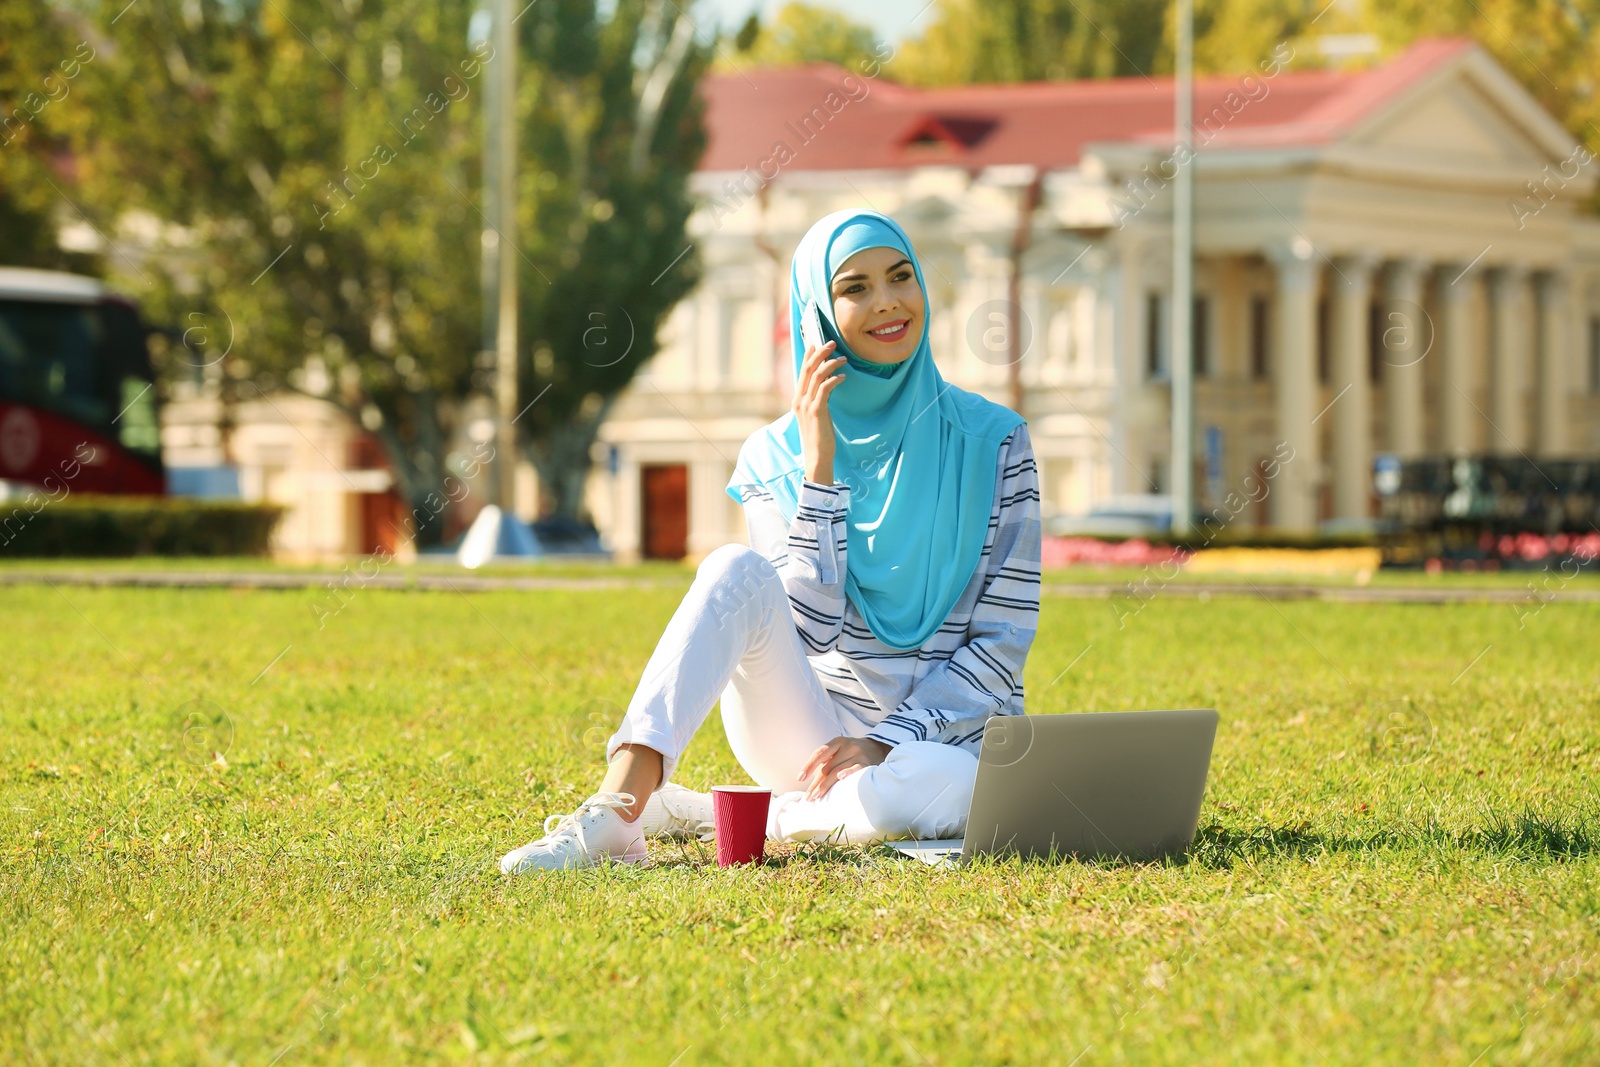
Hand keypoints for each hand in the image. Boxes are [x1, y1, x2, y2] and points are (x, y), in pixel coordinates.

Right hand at [792, 338, 844, 483]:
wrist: (817, 455)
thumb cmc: (819, 435)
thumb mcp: (816, 413)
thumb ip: (818, 398)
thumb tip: (826, 384)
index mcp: (797, 399)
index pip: (801, 371)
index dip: (808, 355)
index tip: (816, 342)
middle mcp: (799, 400)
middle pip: (808, 368)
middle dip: (820, 353)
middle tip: (833, 343)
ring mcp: (806, 405)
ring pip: (816, 376)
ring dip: (831, 364)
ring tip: (843, 359)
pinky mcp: (817, 411)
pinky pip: (825, 389)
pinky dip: (834, 379)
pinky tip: (843, 377)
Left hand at [798, 736, 890, 800]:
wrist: (879, 748)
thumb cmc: (852, 754)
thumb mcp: (840, 752)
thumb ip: (827, 763)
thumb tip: (810, 783)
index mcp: (837, 742)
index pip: (820, 753)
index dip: (809, 765)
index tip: (800, 778)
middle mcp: (847, 746)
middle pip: (827, 766)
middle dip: (816, 783)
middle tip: (809, 797)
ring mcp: (858, 754)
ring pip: (838, 770)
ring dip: (826, 785)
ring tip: (817, 796)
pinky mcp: (868, 763)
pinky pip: (856, 769)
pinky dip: (848, 773)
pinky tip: (840, 779)